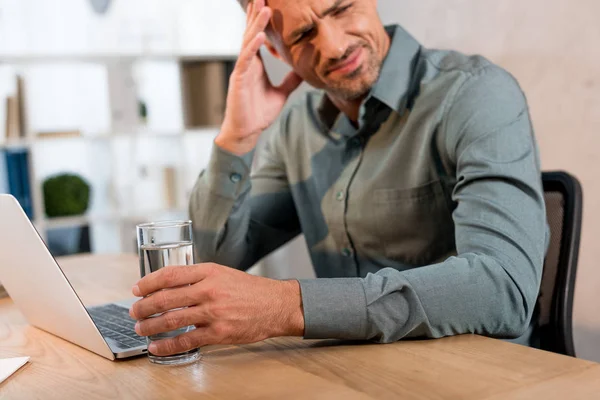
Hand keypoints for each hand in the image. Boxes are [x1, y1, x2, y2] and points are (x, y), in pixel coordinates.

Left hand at [129, 263, 303, 355]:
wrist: (276, 305)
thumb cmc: (251, 290)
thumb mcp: (224, 274)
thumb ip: (199, 278)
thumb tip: (170, 287)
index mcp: (209, 272)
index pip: (170, 275)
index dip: (148, 282)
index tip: (137, 289)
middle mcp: (210, 290)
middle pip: (166, 298)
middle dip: (144, 307)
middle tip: (135, 312)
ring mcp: (214, 312)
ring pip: (172, 320)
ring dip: (151, 326)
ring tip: (141, 329)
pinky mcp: (219, 333)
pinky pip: (187, 340)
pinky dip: (168, 345)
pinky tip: (157, 346)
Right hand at [216, 0, 302, 155]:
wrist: (247, 131)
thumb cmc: (258, 113)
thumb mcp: (281, 94)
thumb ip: (290, 81)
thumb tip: (303, 71)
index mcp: (255, 64)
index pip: (258, 37)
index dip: (262, 20)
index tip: (268, 3)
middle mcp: (247, 63)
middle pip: (252, 33)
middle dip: (257, 14)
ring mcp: (242, 70)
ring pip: (248, 42)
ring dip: (256, 24)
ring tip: (263, 8)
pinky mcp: (238, 80)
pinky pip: (245, 60)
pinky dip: (252, 48)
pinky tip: (259, 37)